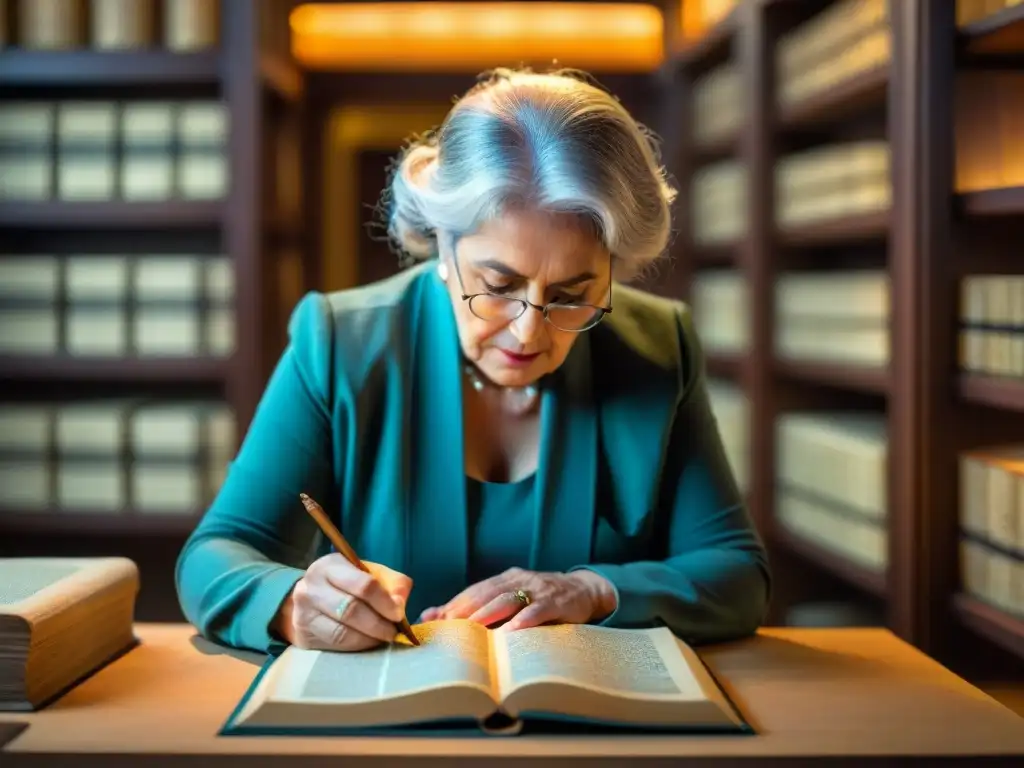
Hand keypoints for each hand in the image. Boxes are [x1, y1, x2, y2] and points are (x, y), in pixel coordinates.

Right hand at [274, 554, 411, 651]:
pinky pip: (335, 646)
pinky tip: (367, 643)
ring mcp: (304, 614)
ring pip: (342, 632)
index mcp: (330, 566)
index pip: (363, 585)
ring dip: (369, 639)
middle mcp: (312, 588)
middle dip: (378, 624)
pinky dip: (357, 646)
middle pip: (351, 610)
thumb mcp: (368, 573)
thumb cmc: (345, 584)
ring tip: (382, 638)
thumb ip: (391, 582)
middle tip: (393, 631)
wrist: (309, 600)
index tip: (399, 613)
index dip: (384, 602)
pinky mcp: (303, 637)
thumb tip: (401, 603)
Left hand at [419, 567, 616, 630]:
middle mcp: (519, 580)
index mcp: (506, 579)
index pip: (475, 590)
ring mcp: (538, 589)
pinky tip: (513, 630)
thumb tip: (434, 614)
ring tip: (473, 626)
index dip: (456, 603)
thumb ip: (480, 606)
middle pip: (487, 593)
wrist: (584, 590)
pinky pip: (538, 610)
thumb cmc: (541, 599)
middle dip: (466, 608)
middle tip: (447, 624)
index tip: (436, 617)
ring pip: (508, 599)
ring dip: (489, 613)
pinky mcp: (557, 602)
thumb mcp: (513, 598)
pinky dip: (525, 619)